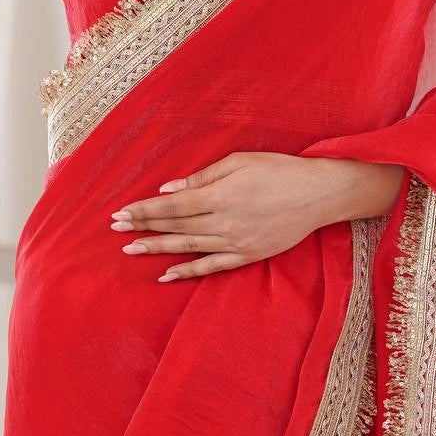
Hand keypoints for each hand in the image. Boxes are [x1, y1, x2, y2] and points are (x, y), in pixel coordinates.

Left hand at [110, 152, 403, 280]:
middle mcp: (224, 221)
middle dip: (143, 229)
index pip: (171, 206)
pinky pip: (212, 266)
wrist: (319, 194)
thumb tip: (169, 190)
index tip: (121, 214)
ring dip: (157, 249)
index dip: (144, 211)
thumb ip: (202, 177)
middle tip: (116, 232)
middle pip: (175, 227)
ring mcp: (235, 241)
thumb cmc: (279, 170)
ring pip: (188, 247)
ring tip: (131, 251)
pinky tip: (167, 274)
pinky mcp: (248, 255)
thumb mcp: (240, 161)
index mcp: (220, 195)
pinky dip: (188, 271)